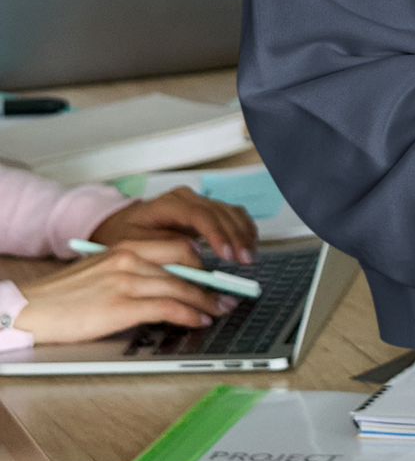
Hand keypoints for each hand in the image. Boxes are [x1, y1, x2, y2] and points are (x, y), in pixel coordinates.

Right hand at [12, 241, 234, 345]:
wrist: (30, 308)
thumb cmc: (65, 296)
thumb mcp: (103, 271)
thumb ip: (133, 270)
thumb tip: (168, 284)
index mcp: (125, 246)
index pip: (178, 246)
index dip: (203, 263)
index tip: (217, 276)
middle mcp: (128, 257)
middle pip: (186, 264)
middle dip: (212, 281)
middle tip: (228, 294)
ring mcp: (126, 281)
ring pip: (181, 287)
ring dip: (206, 301)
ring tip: (220, 310)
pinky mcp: (121, 306)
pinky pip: (168, 308)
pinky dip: (189, 314)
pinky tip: (199, 320)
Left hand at [90, 186, 256, 262]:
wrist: (118, 224)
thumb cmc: (122, 234)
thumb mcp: (132, 244)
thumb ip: (161, 249)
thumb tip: (193, 256)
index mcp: (167, 203)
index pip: (199, 214)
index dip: (216, 234)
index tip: (226, 254)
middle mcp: (186, 198)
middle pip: (220, 212)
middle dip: (235, 237)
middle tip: (244, 261)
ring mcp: (198, 202)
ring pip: (230, 211)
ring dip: (243, 234)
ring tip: (250, 258)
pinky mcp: (206, 211)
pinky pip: (232, 215)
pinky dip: (243, 229)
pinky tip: (249, 245)